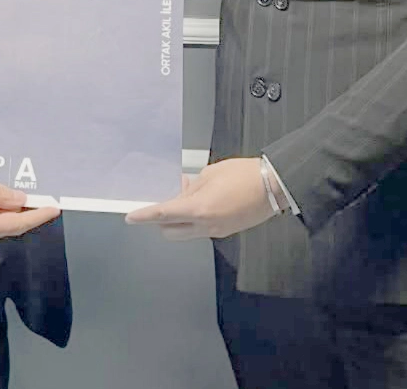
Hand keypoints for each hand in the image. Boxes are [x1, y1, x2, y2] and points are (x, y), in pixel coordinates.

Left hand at [124, 158, 275, 239]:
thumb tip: (181, 193)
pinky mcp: (226, 231)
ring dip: (179, 219)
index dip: (144, 216)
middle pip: (170, 231)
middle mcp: (206, 226)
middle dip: (161, 220)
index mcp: (199, 209)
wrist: (275, 186)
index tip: (131, 217)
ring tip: (187, 195)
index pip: (163, 215)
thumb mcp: (211, 174)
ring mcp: (217, 231)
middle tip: (163, 200)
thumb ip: (191, 187)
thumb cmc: (244, 174)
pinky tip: (202, 200)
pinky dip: (195, 218)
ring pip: (186, 232)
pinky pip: (201, 229)